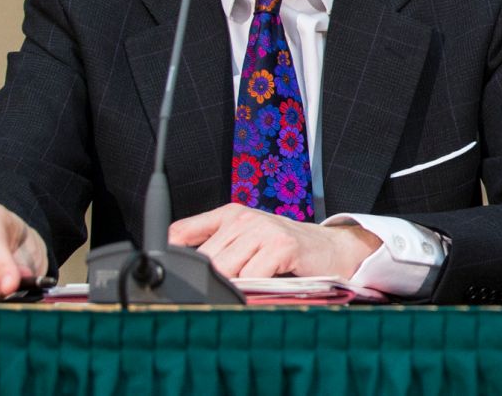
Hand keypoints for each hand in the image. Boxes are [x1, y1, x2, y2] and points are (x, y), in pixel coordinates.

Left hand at [169, 204, 381, 279]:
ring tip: (255, 284)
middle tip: (233, 287)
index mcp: (228, 214)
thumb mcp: (243, 240)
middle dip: (213, 281)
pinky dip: (256, 288)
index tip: (171, 275)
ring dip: (237, 286)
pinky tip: (268, 283)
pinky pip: (252, 276)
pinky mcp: (281, 245)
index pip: (179, 234)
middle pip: (203, 261)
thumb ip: (210, 246)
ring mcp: (262, 229)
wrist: (330, 249)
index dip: (172, 259)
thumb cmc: (285, 248)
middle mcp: (242, 217)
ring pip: (225, 270)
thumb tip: (172, 263)